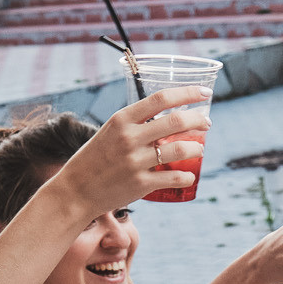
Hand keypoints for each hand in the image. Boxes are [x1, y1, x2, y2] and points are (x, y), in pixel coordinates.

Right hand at [49, 87, 210, 214]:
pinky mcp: (141, 184)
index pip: (160, 98)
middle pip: (176, 122)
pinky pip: (174, 178)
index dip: (187, 93)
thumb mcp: (110, 132)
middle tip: (206, 123)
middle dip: (199, 120)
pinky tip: (189, 176)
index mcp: (122, 119)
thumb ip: (135, 124)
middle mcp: (129, 138)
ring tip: (200, 149)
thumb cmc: (95, 158)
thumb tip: (166, 119)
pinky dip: (187, 176)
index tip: (203, 92)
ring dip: (197, 148)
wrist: (76, 190)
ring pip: (180, 150)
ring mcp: (136, 162)